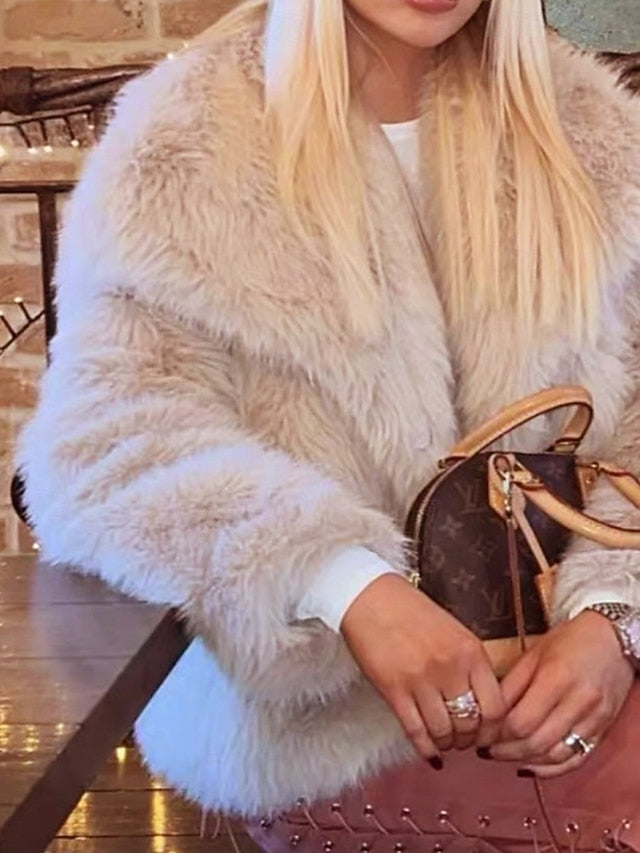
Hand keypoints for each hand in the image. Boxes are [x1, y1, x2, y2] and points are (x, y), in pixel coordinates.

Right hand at [340, 574, 506, 762]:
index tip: (487, 734)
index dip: (494, 730)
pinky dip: (425, 749)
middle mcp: (450, 668)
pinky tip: (430, 753)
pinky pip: (415, 732)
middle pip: (471, 724)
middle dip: (469, 739)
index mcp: (470, 651)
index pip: (496, 708)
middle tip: (464, 740)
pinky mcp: (393, 690)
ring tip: (444, 741)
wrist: (369, 596)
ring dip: (447, 743)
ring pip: (444, 732)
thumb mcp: (454, 632)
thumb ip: (471, 665)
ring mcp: (421, 680)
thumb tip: (483, 704)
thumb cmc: (411, 611)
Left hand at [489, 611, 634, 776]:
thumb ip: (511, 684)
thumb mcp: (534, 653)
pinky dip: (550, 768)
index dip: (496, 733)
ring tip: (503, 756)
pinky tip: (530, 765)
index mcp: (557, 678)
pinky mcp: (602, 731)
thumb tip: (487, 710)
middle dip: (505, 751)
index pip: (520, 721)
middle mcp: (578, 702)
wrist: (613, 640)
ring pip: (554, 756)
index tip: (481, 734)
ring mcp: (593, 720)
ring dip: (524, 761)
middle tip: (486, 749)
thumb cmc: (570, 641)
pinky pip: (575, 760)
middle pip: (536, 743)